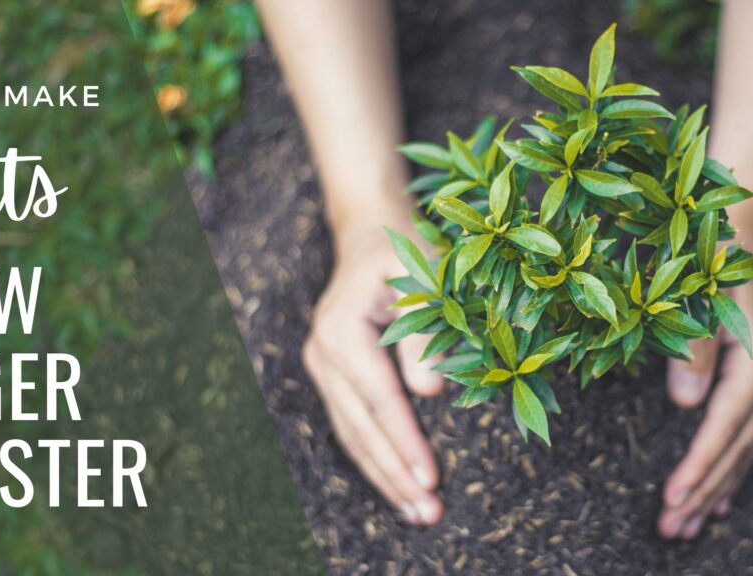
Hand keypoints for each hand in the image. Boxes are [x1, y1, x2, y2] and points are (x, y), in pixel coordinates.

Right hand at [302, 217, 444, 524]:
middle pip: (360, 427)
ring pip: (351, 433)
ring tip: (416, 513)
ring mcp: (322, 366)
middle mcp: (323, 353)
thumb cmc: (406, 250)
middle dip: (395, 473)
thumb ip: (425, 333)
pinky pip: (350, 424)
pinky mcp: (331, 374)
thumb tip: (430, 391)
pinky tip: (395, 484)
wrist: (369, 233)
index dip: (405, 442)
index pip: (379, 399)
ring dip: (383, 475)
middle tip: (428, 512)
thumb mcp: (425, 276)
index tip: (430, 478)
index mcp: (343, 331)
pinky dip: (373, 457)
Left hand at [658, 266, 752, 538]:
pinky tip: (717, 505)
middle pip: (735, 450)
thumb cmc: (710, 264)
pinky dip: (731, 474)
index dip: (697, 466)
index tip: (672, 498)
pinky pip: (748, 441)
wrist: (740, 242)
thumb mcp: (698, 295)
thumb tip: (685, 404)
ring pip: (743, 452)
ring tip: (683, 529)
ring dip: (713, 493)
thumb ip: (693, 347)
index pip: (723, 428)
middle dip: (701, 493)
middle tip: (669, 530)